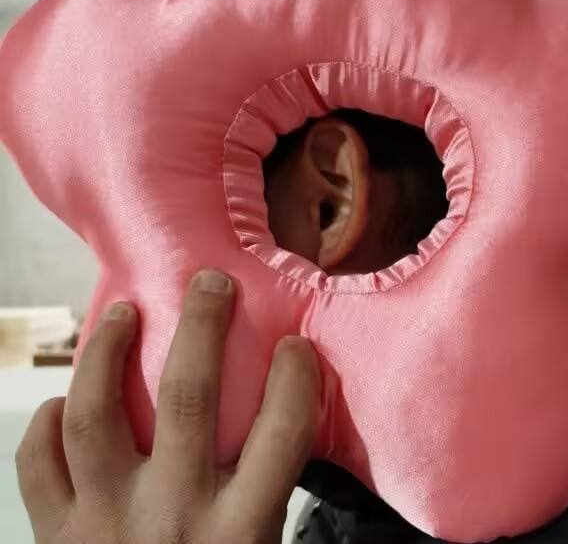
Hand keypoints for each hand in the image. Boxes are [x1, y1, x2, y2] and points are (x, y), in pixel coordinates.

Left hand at [16, 269, 321, 543]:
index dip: (295, 376)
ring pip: (97, 416)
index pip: (283, 433)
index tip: (295, 344)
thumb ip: (272, 500)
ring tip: (124, 312)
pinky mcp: (56, 540)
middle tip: (210, 283)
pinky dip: (46, 427)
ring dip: (107, 354)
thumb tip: (293, 428)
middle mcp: (173, 518)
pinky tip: (64, 400)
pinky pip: (38, 469)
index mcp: (241, 531)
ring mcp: (105, 526)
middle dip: (203, 326)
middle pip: (190, 398)